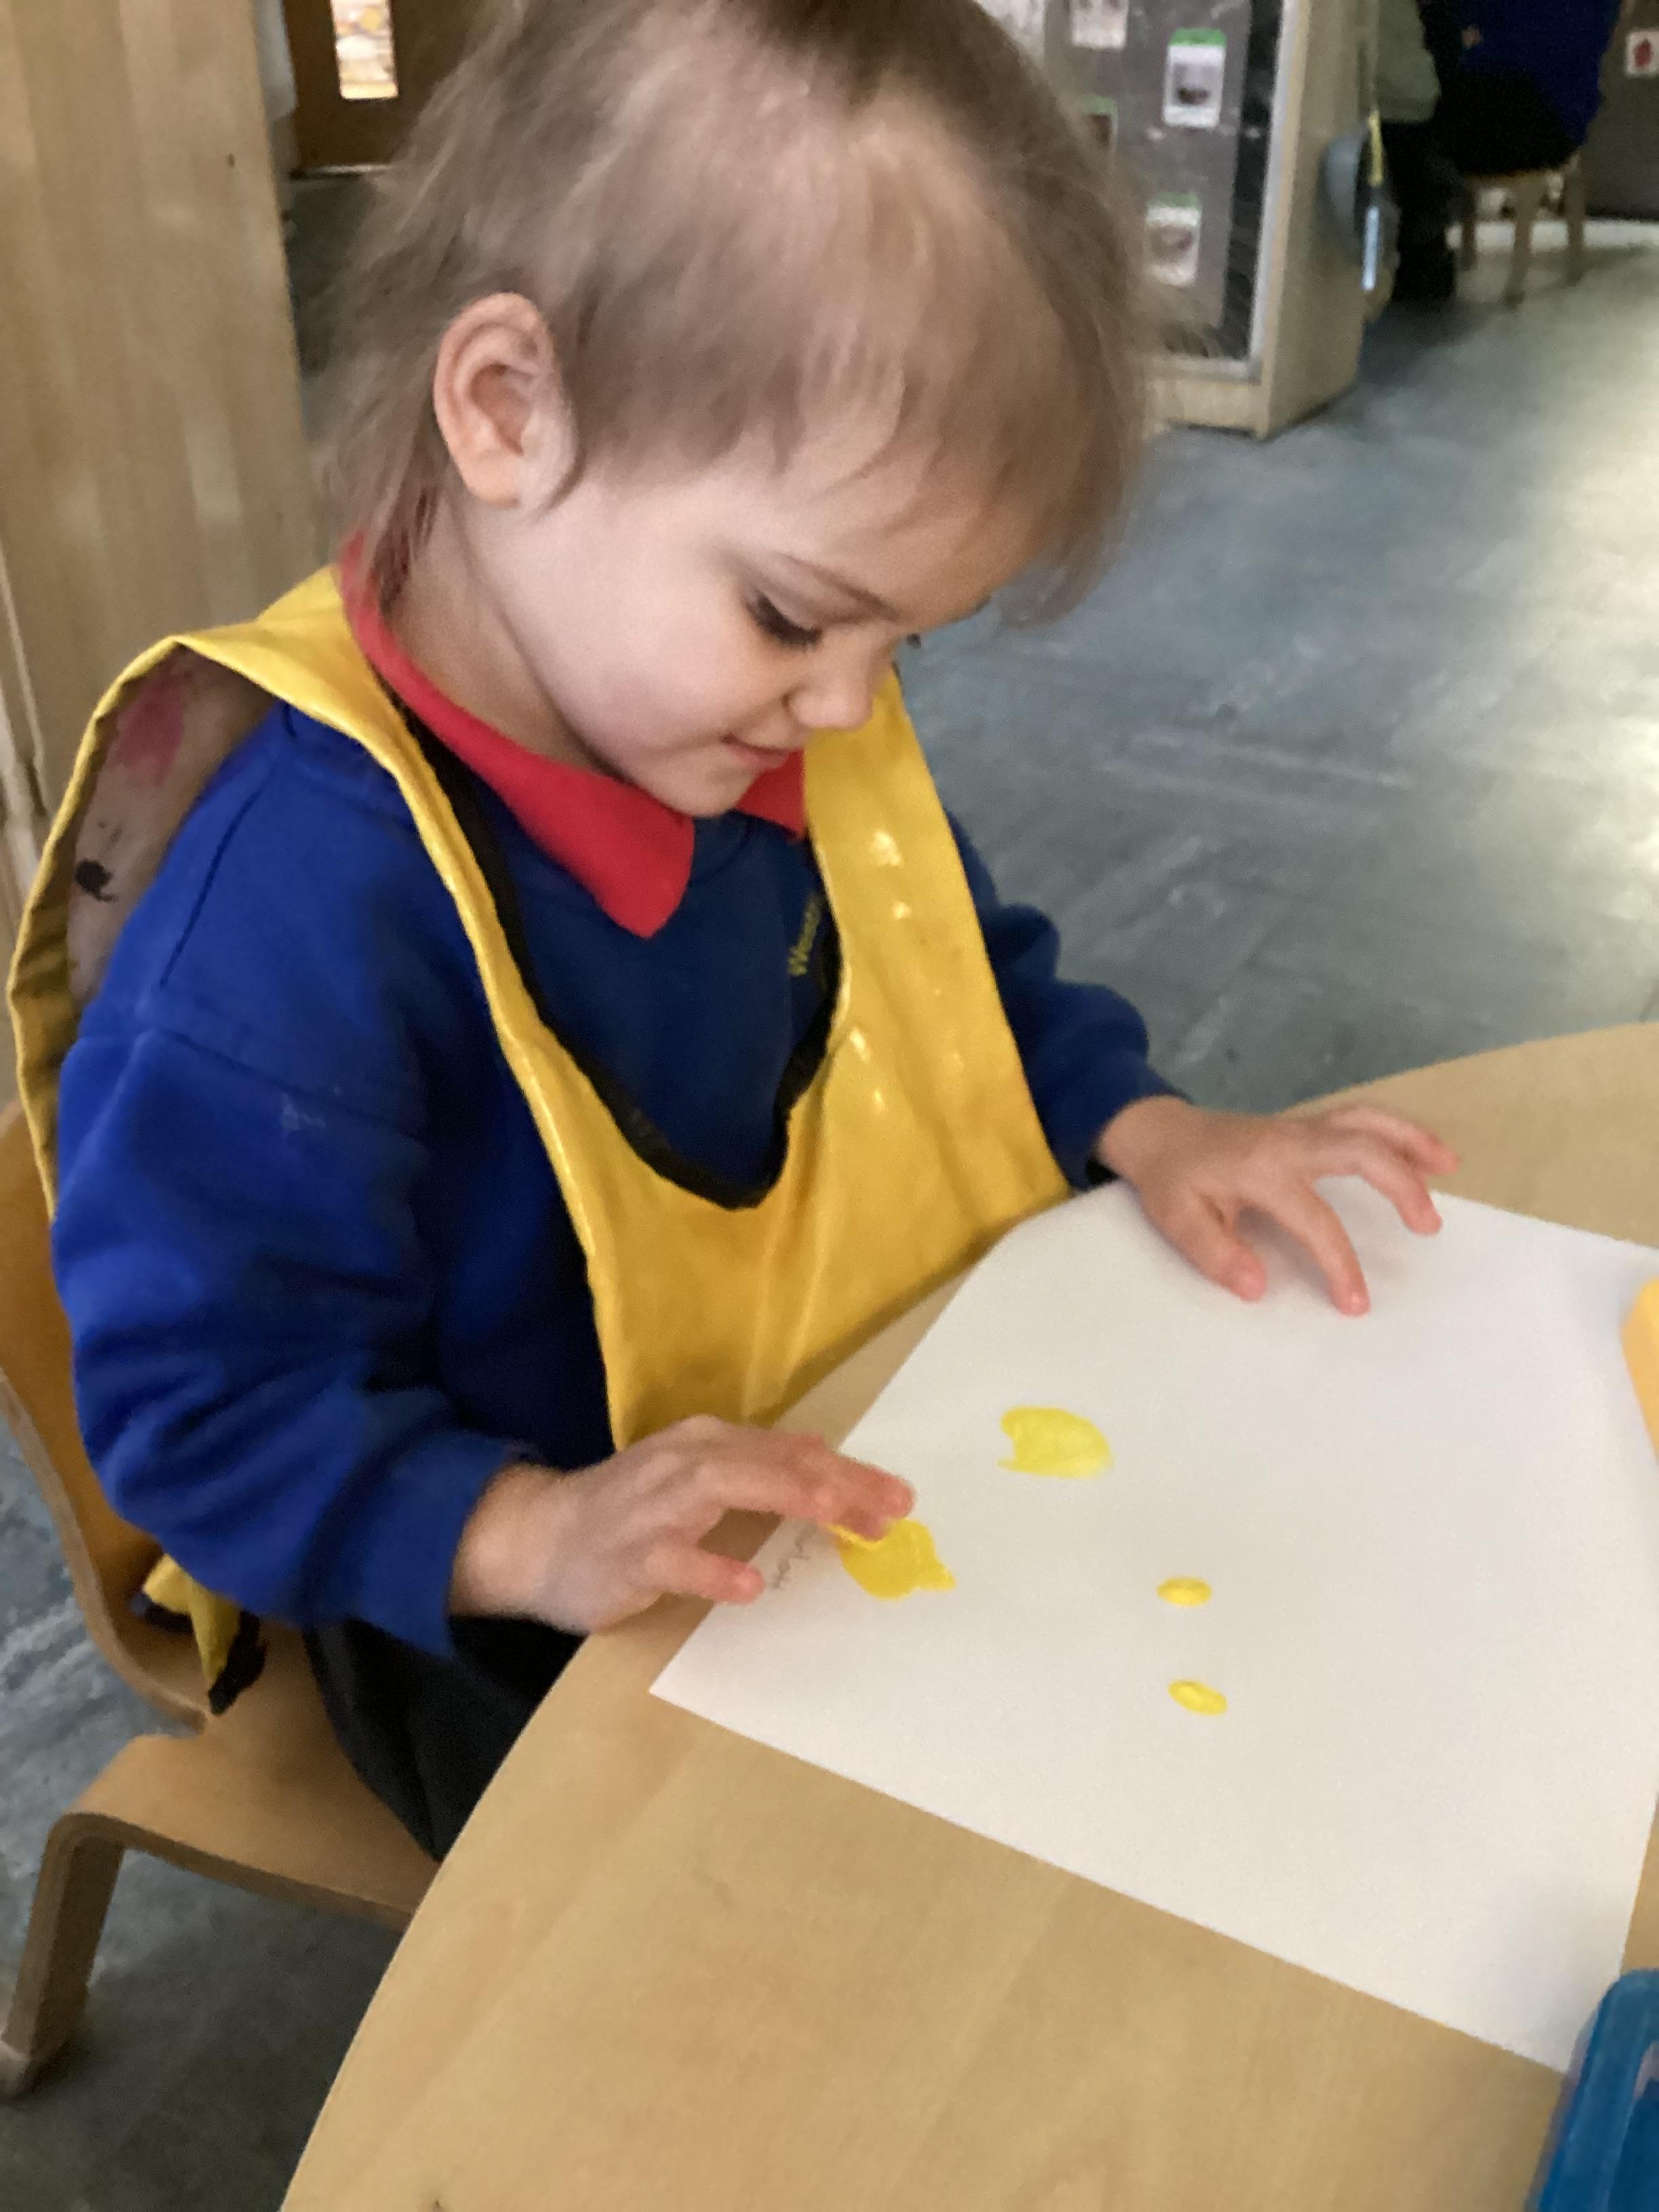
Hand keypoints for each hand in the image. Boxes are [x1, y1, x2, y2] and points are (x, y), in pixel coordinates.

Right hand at [450, 1419, 913, 1631]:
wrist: (539, 1536)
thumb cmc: (629, 1510)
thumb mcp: (696, 1475)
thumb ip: (756, 1464)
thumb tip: (820, 1453)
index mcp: (708, 1443)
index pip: (791, 1452)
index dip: (849, 1473)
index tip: (900, 1497)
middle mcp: (686, 1462)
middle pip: (771, 1463)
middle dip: (835, 1483)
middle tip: (891, 1510)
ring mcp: (656, 1506)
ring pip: (726, 1489)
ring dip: (786, 1498)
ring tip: (836, 1514)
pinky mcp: (631, 1554)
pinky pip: (676, 1561)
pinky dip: (712, 1569)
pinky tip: (748, 1586)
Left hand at [1096, 1095, 1457, 1315]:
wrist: (1160, 1132)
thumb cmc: (1172, 1179)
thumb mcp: (1178, 1220)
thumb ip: (1216, 1253)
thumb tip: (1258, 1287)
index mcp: (1262, 1170)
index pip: (1316, 1220)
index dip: (1340, 1263)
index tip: (1356, 1303)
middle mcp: (1291, 1141)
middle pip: (1360, 1150)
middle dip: (1400, 1185)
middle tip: (1429, 1226)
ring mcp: (1302, 1127)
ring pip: (1367, 1121)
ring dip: (1411, 1139)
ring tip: (1449, 1165)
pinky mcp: (1307, 1125)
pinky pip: (1360, 1118)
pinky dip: (1395, 1129)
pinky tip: (1422, 1151)